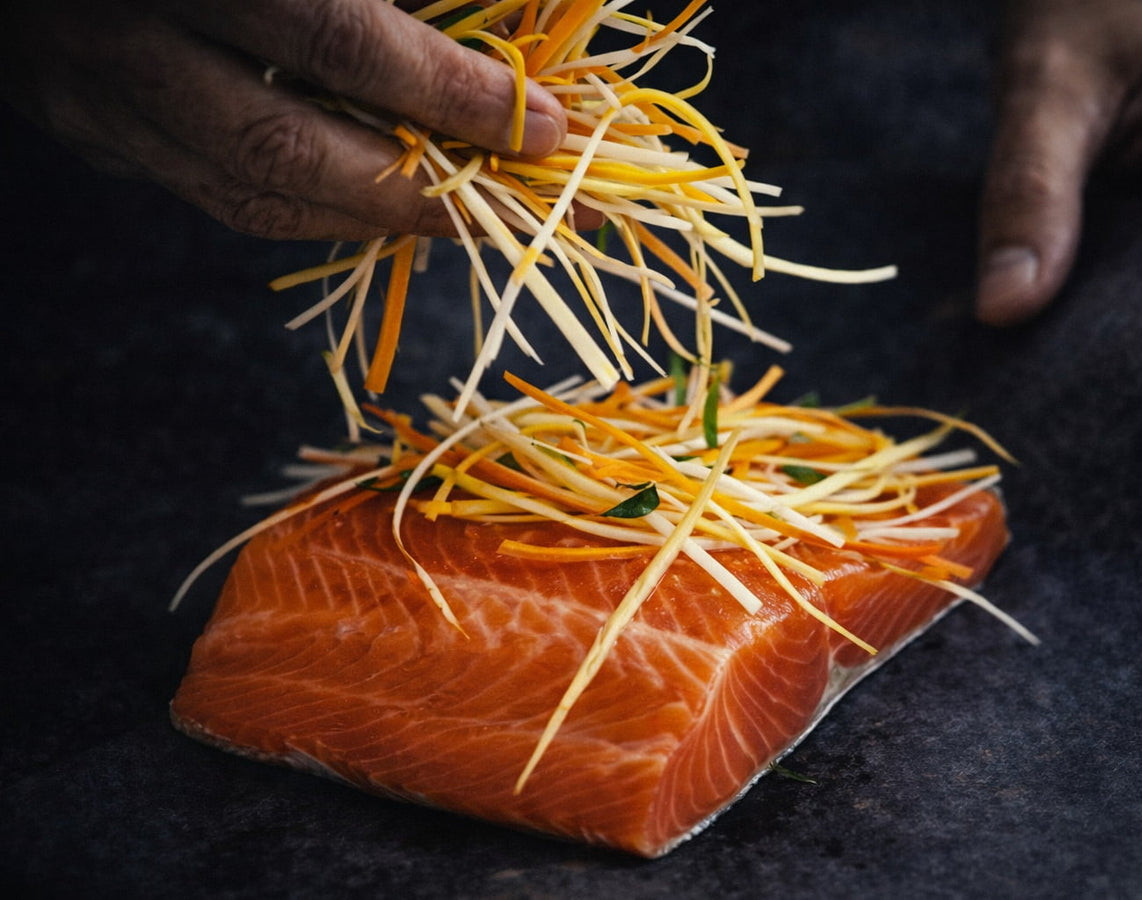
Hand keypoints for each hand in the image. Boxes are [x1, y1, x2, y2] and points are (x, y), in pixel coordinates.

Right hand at [0, 0, 566, 240]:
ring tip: (465, 216)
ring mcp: (94, 91)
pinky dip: (307, 206)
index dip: (452, 95)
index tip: (545, 127)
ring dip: (371, 218)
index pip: (341, 42)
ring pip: (246, 195)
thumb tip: (508, 45)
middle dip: (422, 192)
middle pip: (289, 150)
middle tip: (517, 204)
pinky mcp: (85, 126)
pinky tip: (373, 199)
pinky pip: (209, 191)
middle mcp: (128, 32)